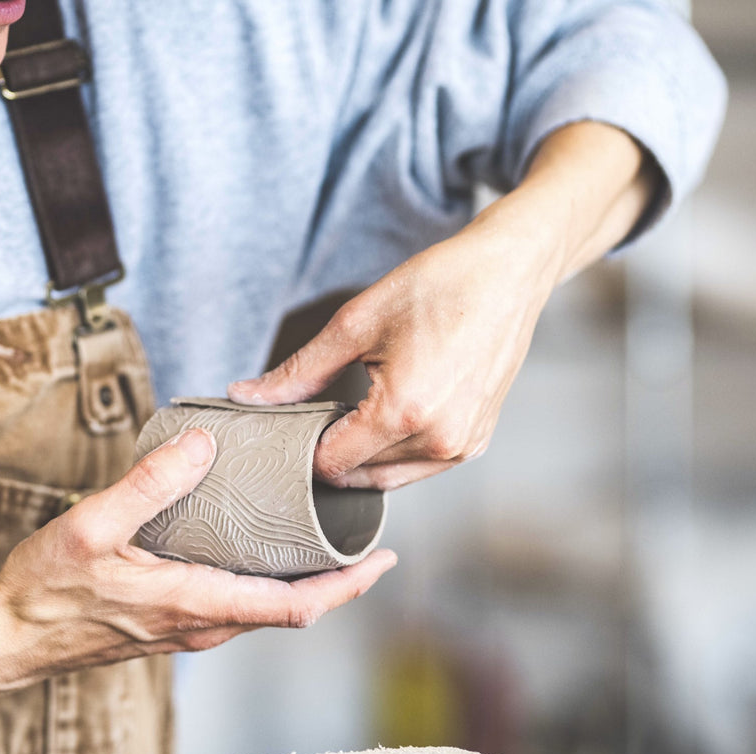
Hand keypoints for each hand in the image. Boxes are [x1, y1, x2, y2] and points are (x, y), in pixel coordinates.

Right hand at [0, 428, 396, 690]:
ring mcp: (187, 631)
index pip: (293, 607)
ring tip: (327, 543)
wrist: (7, 640)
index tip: (383, 560)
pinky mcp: (172, 626)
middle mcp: (200, 626)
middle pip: (291, 612)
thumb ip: (148, 485)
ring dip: (304, 586)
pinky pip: (237, 610)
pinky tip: (261, 554)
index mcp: (193, 603)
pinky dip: (267, 586)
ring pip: (265, 613)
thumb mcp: (91, 526)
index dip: (346, 586)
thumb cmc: (45, 590)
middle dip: (338, 582)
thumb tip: (202, 446)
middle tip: (369, 543)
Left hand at [228, 121, 655, 490]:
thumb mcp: (356, 323)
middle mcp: (438, 440)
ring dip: (363, 454)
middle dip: (331, 449)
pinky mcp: (475, 443)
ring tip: (359, 404)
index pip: (330, 463)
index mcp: (404, 412)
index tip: (295, 417)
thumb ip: (299, 372)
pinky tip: (388, 412)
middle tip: (324, 405)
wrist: (508, 274)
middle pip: (356, 475)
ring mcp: (461, 446)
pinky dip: (394, 452)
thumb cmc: (439, 287)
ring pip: (387, 478)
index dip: (303, 445)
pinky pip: (418, 468)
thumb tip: (246, 397)